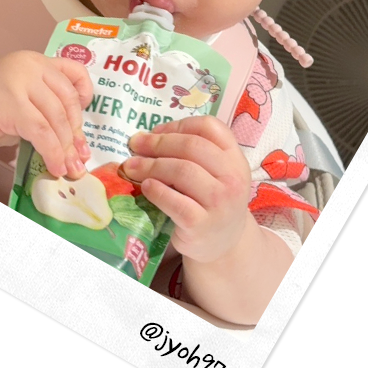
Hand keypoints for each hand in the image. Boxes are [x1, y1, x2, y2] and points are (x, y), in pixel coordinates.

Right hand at [0, 51, 92, 178]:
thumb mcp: (24, 101)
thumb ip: (47, 111)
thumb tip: (76, 145)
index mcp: (38, 62)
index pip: (74, 74)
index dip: (86, 97)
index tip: (84, 123)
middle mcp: (31, 67)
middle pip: (67, 101)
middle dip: (75, 134)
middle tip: (79, 159)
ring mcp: (19, 82)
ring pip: (55, 117)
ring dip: (65, 148)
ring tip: (69, 168)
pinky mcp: (8, 103)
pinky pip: (40, 131)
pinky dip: (51, 151)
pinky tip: (53, 165)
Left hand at [121, 116, 251, 263]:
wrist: (224, 243)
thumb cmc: (211, 200)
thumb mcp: (215, 173)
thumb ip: (193, 154)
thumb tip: (147, 138)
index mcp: (235, 157)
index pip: (210, 127)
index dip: (179, 125)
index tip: (156, 131)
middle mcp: (233, 177)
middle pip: (192, 146)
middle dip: (158, 143)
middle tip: (135, 144)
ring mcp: (219, 202)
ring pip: (182, 170)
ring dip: (151, 165)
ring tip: (131, 166)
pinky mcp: (201, 225)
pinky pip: (174, 202)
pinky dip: (156, 191)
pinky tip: (145, 187)